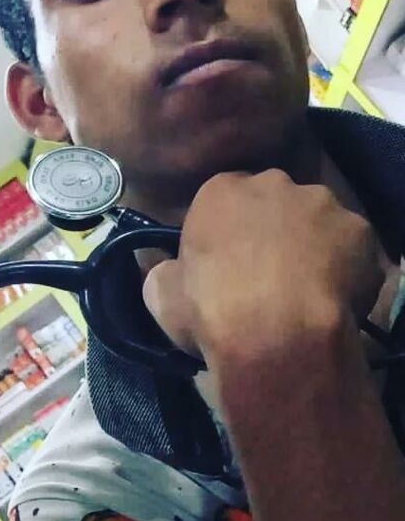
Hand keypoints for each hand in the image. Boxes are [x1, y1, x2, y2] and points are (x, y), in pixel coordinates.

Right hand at [143, 170, 384, 366]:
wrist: (276, 337)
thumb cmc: (211, 311)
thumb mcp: (161, 295)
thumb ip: (164, 271)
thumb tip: (164, 269)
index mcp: (220, 191)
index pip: (223, 199)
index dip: (226, 231)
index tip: (226, 263)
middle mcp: (274, 183)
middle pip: (273, 202)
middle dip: (271, 229)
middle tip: (267, 274)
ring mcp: (322, 204)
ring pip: (316, 219)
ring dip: (310, 244)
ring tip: (305, 288)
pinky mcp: (360, 231)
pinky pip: (352, 247)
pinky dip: (346, 266)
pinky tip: (334, 297)